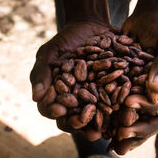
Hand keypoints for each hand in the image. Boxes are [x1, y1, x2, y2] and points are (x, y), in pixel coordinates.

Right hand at [30, 21, 110, 139]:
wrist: (90, 27)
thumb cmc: (65, 41)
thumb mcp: (50, 53)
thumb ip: (42, 73)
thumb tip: (36, 97)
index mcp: (58, 96)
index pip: (52, 110)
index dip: (55, 112)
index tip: (59, 111)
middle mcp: (77, 102)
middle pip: (74, 120)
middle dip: (79, 125)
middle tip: (82, 126)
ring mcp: (96, 99)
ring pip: (96, 116)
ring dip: (99, 125)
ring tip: (103, 130)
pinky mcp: (114, 92)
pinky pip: (116, 103)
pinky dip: (118, 109)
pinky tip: (122, 112)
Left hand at [110, 9, 157, 153]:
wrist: (147, 22)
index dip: (153, 107)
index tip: (130, 102)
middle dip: (142, 128)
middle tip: (121, 134)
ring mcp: (155, 100)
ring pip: (146, 123)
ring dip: (132, 136)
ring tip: (115, 146)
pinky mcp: (139, 98)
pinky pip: (132, 116)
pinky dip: (120, 126)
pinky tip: (106, 137)